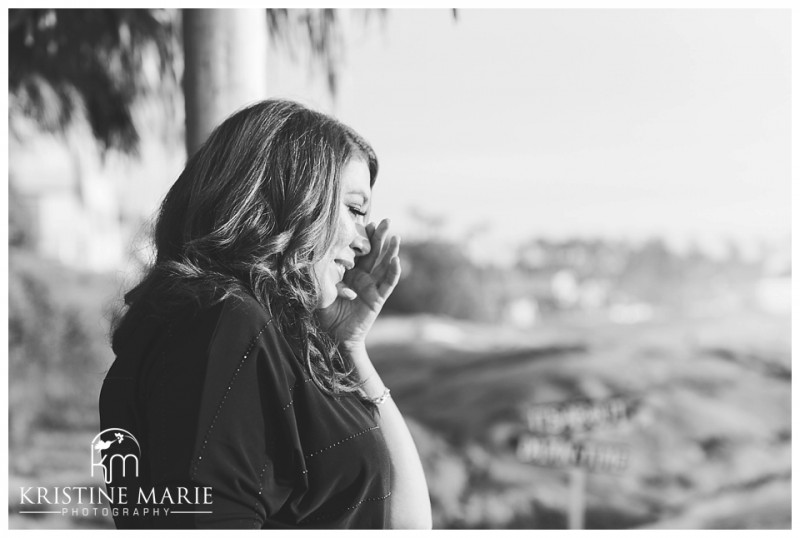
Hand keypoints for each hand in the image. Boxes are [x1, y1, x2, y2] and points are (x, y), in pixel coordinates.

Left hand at [316, 219, 400, 348]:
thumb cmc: (326, 314)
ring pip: (384, 264)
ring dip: (391, 250)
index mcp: (349, 273)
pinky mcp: (378, 297)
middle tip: (385, 221)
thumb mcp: (321, 290)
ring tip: (396, 236)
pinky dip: (394, 271)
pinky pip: (388, 283)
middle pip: (374, 253)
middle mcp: (363, 277)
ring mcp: (372, 286)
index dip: (363, 237)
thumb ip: (321, 275)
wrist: (335, 336)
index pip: (358, 251)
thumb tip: (315, 255)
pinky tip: (397, 259)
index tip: (365, 221)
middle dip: (380, 236)